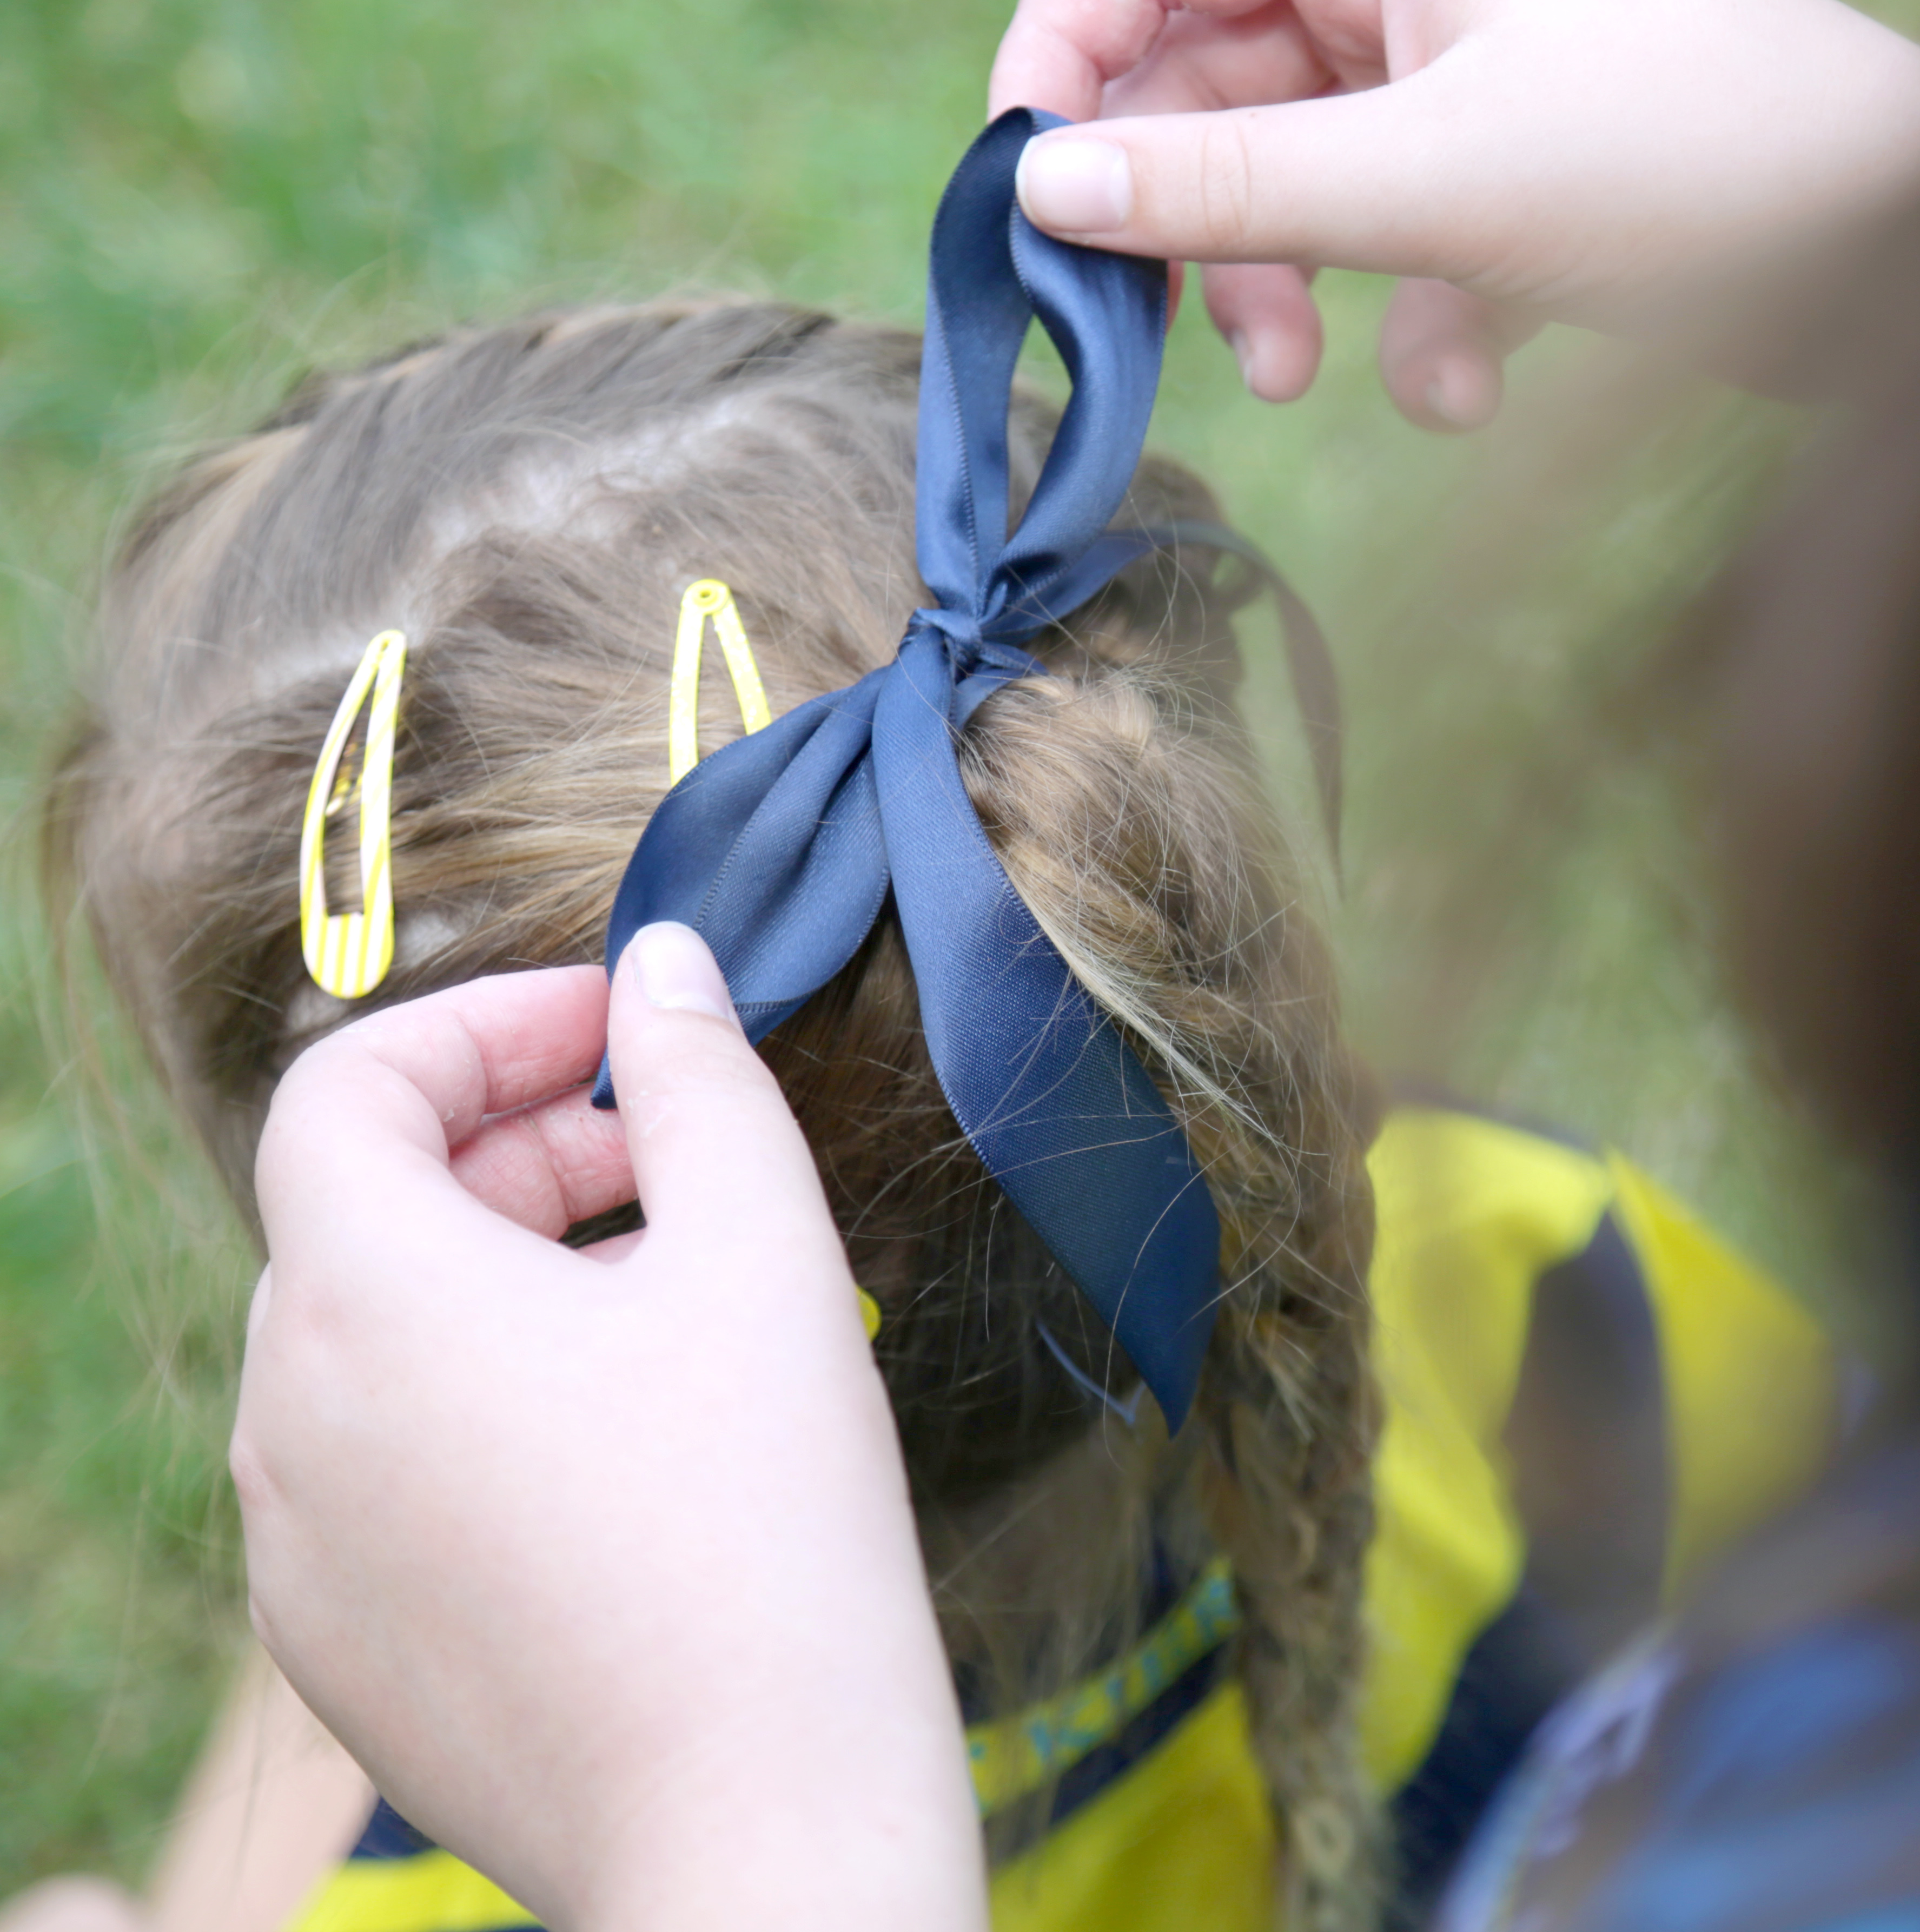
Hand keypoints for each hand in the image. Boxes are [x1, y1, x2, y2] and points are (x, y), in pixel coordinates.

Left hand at [234, 927, 984, 1931]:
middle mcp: (284, 1418)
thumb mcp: (761, 1256)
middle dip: (519, 1150)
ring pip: (374, 1348)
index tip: (621, 1033)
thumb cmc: (768, 1528)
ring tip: (674, 1309)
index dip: (483, 1025)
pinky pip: (380, 1473)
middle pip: (366, 1214)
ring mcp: (294, 1551)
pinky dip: (480, 1410)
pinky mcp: (338, 1651)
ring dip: (504, 1279)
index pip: (347, 1086)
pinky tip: (629, 1454)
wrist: (759, 1823)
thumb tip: (665, 962)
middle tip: (678, 1163)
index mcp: (364, 1299)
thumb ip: (702, 1082)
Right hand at [991, 0, 1919, 427]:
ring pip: (1306, 177)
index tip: (1027, 188)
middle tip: (1153, 330)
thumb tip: (1041, 187)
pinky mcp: (1537, 195)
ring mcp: (1483, 87)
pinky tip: (1475, 389)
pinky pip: (1415, 252)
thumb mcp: (1437, 181)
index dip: (1064, 45)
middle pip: (1214, 72)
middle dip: (1185, 207)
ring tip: (1302, 377)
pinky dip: (1420, 329)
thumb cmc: (1702, 170)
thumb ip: (1232, 190)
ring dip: (1287, 285)